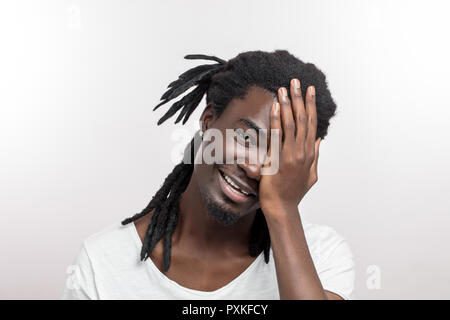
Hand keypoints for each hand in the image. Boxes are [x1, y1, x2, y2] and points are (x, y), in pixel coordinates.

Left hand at [259, 78, 320, 218]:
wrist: (282, 206)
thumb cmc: (294, 192)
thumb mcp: (310, 175)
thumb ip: (315, 156)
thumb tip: (319, 140)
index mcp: (310, 153)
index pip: (312, 123)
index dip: (311, 105)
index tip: (310, 90)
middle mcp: (303, 151)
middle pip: (304, 119)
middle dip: (300, 98)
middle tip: (296, 81)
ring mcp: (291, 154)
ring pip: (293, 123)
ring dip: (289, 104)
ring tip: (285, 88)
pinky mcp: (279, 158)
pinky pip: (278, 135)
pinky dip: (278, 119)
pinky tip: (277, 106)